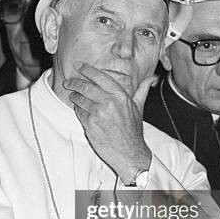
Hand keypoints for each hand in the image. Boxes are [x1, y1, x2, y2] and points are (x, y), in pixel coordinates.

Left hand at [63, 61, 152, 183]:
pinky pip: (79, 112)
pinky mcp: (90, 124)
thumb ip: (142, 90)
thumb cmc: (133, 131)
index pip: (100, 77)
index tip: (79, 66)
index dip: (87, 70)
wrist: (129, 152)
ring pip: (80, 99)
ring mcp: (98, 114)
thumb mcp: (139, 108)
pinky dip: (77, 109)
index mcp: (121, 96)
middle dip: (75, 82)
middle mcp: (109, 103)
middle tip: (69, 81)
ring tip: (73, 95)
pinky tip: (78, 108)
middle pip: (86, 87)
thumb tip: (151, 79)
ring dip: (74, 96)